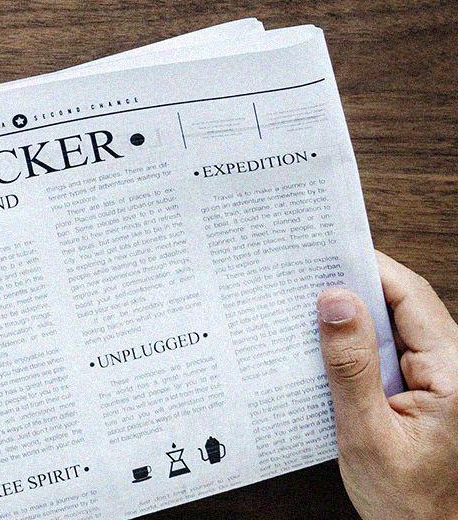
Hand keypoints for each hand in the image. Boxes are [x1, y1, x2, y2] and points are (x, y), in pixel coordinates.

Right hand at [318, 251, 457, 519]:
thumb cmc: (408, 504)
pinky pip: (393, 348)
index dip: (367, 266)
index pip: (410, 295)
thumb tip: (336, 300)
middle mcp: (455, 368)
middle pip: (403, 302)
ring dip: (355, 314)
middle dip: (355, 285)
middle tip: (304, 273)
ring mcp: (444, 379)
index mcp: (454, 373)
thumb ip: (351, 366)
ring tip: (308, 306)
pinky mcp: (428, 391)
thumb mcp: (367, 435)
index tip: (323, 251)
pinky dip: (360, 341)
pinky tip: (328, 346)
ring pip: (396, 323)